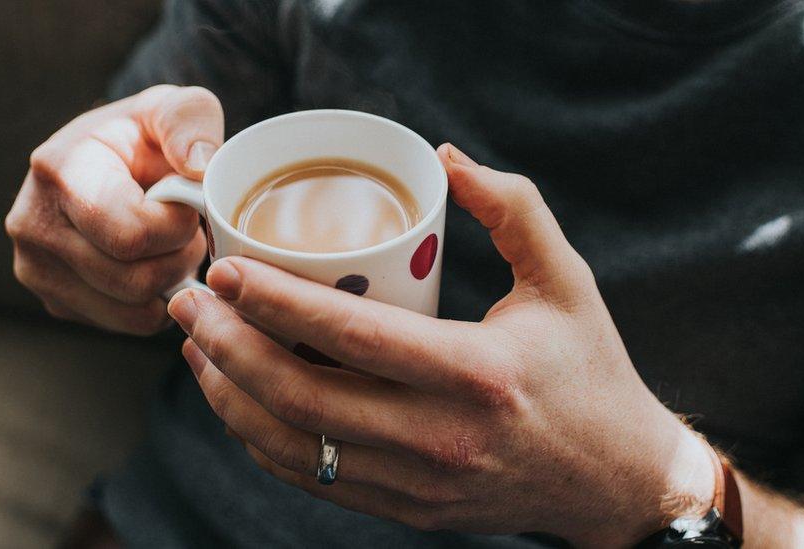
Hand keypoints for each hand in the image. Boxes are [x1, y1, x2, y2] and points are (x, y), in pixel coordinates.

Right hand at [5, 85, 221, 334]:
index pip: (131, 236)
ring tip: (172, 245)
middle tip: (188, 230)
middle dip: (180, 257)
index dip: (179, 227)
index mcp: (60, 171)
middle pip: (134, 281)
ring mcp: (36, 269)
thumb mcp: (175, 109)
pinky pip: (128, 325)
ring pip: (134, 312)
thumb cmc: (149, 136)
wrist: (112, 161)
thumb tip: (198, 165)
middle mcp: (32, 225)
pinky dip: (156, 303)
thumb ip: (191, 121)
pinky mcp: (55, 300)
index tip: (188, 202)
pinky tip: (156, 265)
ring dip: (172, 283)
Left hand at [168, 144, 715, 545]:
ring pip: (295, 447)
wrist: (616, 481)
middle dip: (227, 348)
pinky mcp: (407, 509)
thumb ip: (513, 208)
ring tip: (196, 347)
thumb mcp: (566, 280)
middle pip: (303, 398)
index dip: (276, 303)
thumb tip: (446, 159)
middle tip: (187, 302)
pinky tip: (239, 400)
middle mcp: (442, 439)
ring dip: (230, 397)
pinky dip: (263, 439)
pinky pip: (314, 479)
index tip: (223, 270)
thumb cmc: (590, 370)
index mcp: (479, 374)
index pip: (355, 337)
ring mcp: (419, 484)